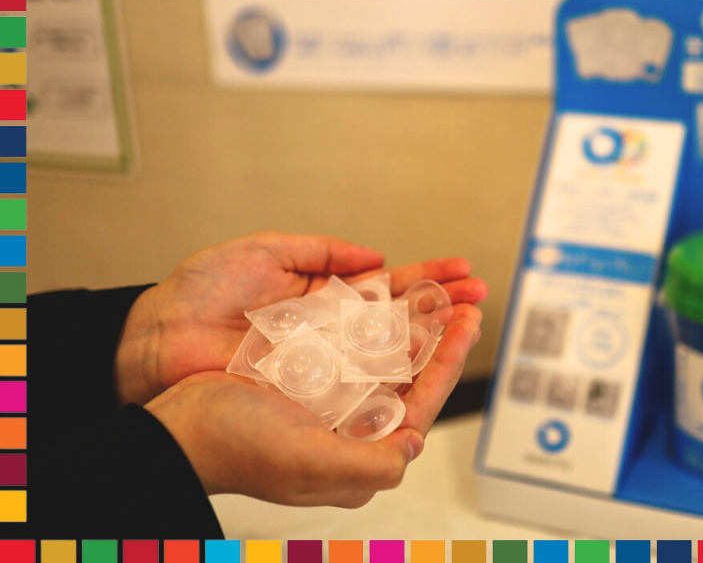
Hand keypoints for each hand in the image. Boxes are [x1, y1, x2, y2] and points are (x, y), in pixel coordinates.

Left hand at [115, 230, 487, 406]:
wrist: (159, 338)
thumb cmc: (203, 291)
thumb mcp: (266, 251)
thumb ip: (322, 250)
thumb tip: (375, 254)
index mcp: (327, 295)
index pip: (390, 285)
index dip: (428, 277)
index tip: (463, 269)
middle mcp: (335, 331)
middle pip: (402, 319)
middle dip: (443, 307)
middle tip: (480, 298)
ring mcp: (328, 363)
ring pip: (392, 353)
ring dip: (432, 340)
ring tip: (467, 324)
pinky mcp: (314, 392)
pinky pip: (362, 384)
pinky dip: (397, 376)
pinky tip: (427, 364)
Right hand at [145, 303, 483, 504]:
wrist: (179, 426)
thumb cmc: (239, 448)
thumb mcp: (312, 463)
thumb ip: (373, 463)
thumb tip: (416, 442)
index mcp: (359, 449)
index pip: (420, 402)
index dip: (450, 362)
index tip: (469, 325)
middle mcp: (348, 424)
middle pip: (409, 374)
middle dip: (440, 336)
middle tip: (466, 300)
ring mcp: (327, 396)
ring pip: (384, 352)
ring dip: (414, 321)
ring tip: (439, 293)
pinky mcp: (304, 371)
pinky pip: (349, 340)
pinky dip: (372, 318)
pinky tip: (387, 297)